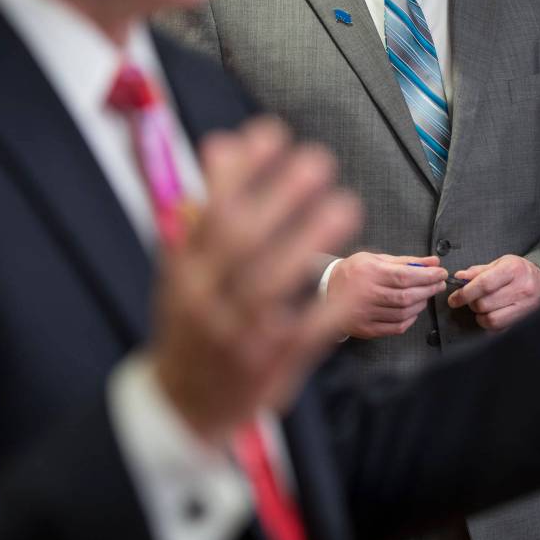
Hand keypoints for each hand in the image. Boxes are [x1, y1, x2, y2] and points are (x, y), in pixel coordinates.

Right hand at [153, 116, 360, 443]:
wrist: (182, 406)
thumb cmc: (190, 323)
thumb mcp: (182, 270)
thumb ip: (205, 209)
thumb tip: (221, 144)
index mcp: (184, 272)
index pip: (210, 211)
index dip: (240, 170)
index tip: (271, 133)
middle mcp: (206, 299)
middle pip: (243, 241)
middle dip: (280, 196)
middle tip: (318, 160)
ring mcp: (239, 334)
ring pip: (273, 283)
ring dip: (311, 240)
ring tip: (345, 204)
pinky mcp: (273, 364)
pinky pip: (306, 331)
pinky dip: (333, 303)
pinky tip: (357, 275)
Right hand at [327, 252, 447, 337]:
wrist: (327, 289)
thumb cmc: (353, 271)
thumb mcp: (376, 258)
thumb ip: (406, 261)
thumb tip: (432, 261)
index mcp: (369, 272)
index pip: (405, 276)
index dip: (427, 276)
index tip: (440, 273)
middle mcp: (366, 294)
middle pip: (406, 296)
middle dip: (428, 289)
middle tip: (438, 283)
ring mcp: (365, 313)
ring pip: (403, 312)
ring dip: (421, 303)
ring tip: (425, 294)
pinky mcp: (366, 328)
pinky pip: (396, 327)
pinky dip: (410, 319)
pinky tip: (413, 310)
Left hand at [448, 255, 539, 329]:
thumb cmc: (519, 271)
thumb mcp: (500, 263)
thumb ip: (478, 271)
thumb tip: (460, 277)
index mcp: (512, 270)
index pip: (484, 284)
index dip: (465, 293)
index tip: (454, 299)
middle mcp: (521, 289)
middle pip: (485, 303)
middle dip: (471, 304)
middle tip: (470, 299)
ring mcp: (524, 307)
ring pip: (492, 319)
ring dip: (480, 316)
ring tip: (482, 308)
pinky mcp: (524, 320)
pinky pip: (501, 328)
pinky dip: (490, 324)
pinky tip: (491, 315)